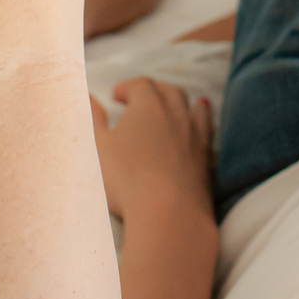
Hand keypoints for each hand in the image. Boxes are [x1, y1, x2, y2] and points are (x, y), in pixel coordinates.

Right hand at [90, 78, 214, 224]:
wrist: (170, 213)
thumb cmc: (127, 178)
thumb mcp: (98, 147)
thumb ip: (93, 119)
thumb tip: (90, 96)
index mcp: (149, 105)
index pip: (140, 85)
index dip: (128, 87)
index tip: (117, 94)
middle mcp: (177, 113)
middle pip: (169, 92)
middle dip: (154, 91)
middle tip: (141, 99)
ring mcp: (196, 135)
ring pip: (194, 108)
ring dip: (182, 104)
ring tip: (174, 107)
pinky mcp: (208, 159)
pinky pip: (208, 134)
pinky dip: (203, 127)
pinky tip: (200, 133)